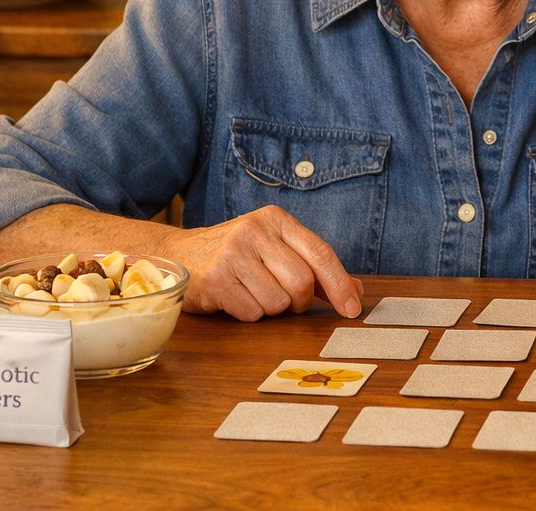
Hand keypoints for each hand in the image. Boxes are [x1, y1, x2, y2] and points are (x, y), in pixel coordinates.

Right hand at [156, 206, 363, 321]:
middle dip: (299, 300)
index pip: (321, 254)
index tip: (353, 309)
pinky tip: (235, 299)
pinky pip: (252, 312)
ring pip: (278, 301)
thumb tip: (356, 292)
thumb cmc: (237, 255)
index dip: (340, 285)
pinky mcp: (214, 278)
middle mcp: (255, 231)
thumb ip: (315, 269)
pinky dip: (249, 314)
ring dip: (271, 308)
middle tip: (285, 299)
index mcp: (277, 220)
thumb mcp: (275, 250)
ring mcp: (232, 253)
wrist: (179, 255)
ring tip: (253, 293)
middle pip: (302, 282)